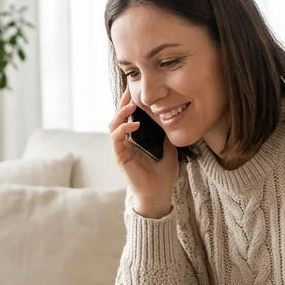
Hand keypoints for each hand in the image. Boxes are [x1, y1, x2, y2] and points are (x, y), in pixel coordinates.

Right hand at [108, 89, 177, 218]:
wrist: (159, 195)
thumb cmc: (163, 176)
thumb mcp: (169, 151)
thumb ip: (166, 137)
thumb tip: (170, 121)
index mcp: (135, 141)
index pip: (129, 118)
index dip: (131, 104)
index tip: (137, 91)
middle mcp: (126, 144)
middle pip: (119, 118)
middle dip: (123, 103)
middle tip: (130, 89)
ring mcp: (121, 150)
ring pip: (114, 125)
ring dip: (121, 114)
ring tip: (132, 105)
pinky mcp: (120, 157)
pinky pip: (116, 139)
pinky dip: (123, 129)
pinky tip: (134, 124)